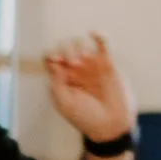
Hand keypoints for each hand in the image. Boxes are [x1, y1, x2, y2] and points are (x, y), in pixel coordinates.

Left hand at [43, 32, 132, 147]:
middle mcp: (75, 68)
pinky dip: (99, 36)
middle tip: (73, 64)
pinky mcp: (107, 64)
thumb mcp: (64, 103)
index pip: (51, 56)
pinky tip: (94, 33)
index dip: (52, 54)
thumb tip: (54, 63)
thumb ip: (56, 83)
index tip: (57, 61)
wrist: (109, 126)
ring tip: (83, 59)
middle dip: (66, 50)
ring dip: (78, 46)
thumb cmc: (85, 117)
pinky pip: (103, 45)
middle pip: (64, 46)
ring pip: (80, 43)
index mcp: (61, 77)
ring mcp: (91, 65)